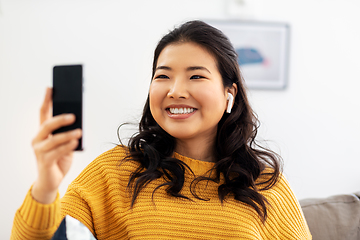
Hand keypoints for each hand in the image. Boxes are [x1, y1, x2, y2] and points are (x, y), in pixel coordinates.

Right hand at [31, 88, 81, 203]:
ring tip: (79, 132)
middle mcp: (38, 139)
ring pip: (53, 139)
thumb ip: (69, 134)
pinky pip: (56, 152)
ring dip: (67, 135)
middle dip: (60, 119)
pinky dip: (67, 147)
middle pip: (47, 125)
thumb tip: (78, 122)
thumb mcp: (66, 144)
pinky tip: (75, 143)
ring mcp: (39, 151)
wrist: (52, 181)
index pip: (43, 113)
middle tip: (74, 116)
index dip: (46, 100)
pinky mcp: (44, 161)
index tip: (51, 88)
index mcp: (43, 132)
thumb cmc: (59, 159)